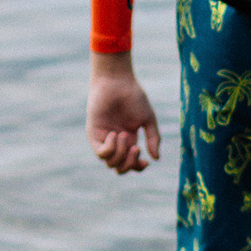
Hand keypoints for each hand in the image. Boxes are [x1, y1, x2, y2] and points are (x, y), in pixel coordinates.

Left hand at [87, 52, 160, 173]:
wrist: (117, 82)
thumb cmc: (133, 97)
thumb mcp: (148, 119)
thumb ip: (153, 138)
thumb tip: (156, 158)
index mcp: (129, 139)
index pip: (130, 163)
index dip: (137, 167)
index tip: (146, 162)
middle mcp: (115, 142)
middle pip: (119, 167)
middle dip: (129, 164)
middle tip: (136, 148)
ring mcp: (104, 139)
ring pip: (110, 163)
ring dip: (120, 153)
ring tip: (123, 135)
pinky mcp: (93, 134)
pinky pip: (101, 153)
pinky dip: (110, 148)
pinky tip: (115, 134)